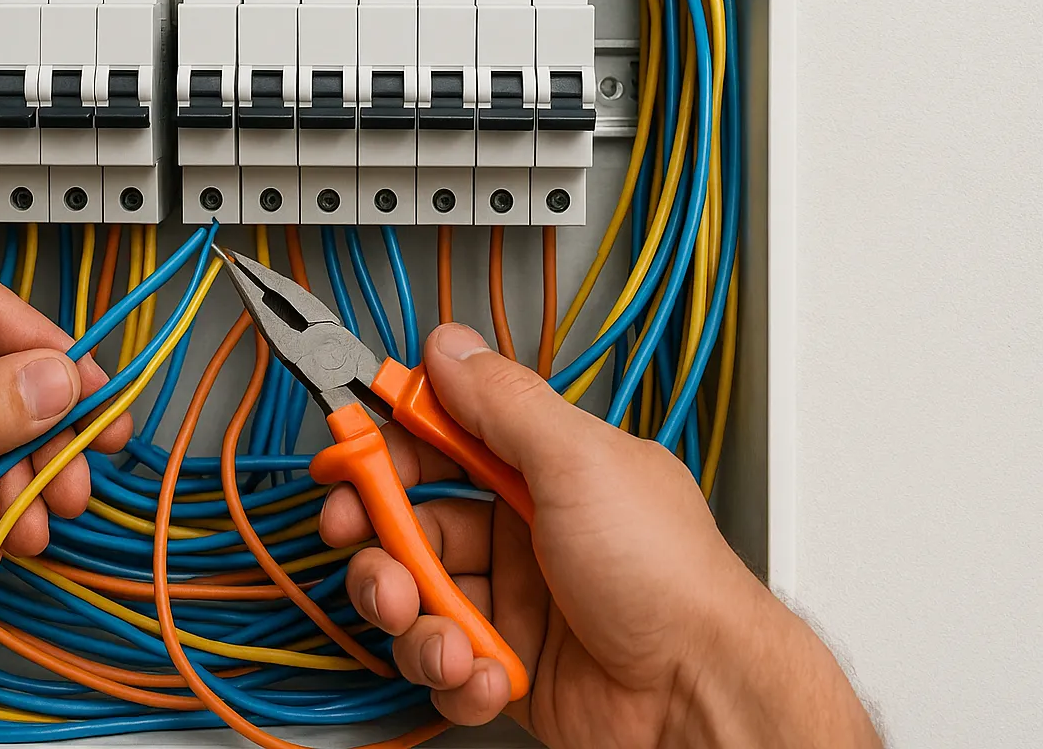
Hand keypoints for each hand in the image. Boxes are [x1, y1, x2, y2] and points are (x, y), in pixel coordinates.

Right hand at [319, 323, 880, 748]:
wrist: (700, 699)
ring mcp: (514, 604)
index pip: (442, 441)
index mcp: (542, 470)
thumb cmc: (667, 579)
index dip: (387, 447)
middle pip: (412, 524)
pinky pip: (445, 667)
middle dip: (380, 543)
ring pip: (416, 599)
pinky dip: (456, 678)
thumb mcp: (579, 463)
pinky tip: (490, 674)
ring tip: (444, 636)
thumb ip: (503, 402)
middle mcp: (523, 533)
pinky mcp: (508, 669)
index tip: (346, 456)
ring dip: (414, 621)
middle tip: (370, 552)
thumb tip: (450, 346)